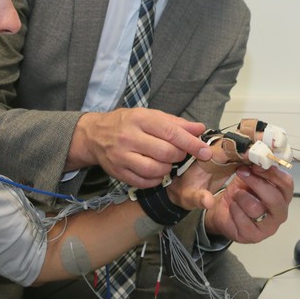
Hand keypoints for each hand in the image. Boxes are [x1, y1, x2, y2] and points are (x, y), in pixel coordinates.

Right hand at [72, 108, 211, 187]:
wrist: (94, 135)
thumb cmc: (127, 123)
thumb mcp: (150, 116)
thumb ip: (176, 123)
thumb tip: (199, 129)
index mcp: (140, 119)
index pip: (171, 133)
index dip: (191, 143)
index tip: (205, 151)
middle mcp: (129, 137)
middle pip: (165, 153)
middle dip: (179, 156)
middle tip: (179, 154)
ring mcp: (121, 156)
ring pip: (155, 170)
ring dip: (168, 169)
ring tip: (166, 162)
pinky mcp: (118, 173)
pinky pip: (144, 182)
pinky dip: (156, 180)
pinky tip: (156, 171)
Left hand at [204, 164, 292, 242]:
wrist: (223, 211)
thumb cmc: (241, 192)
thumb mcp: (248, 175)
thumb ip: (255, 166)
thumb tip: (255, 151)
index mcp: (283, 195)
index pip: (287, 183)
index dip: (272, 173)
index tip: (256, 164)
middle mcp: (280, 212)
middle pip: (275, 198)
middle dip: (257, 183)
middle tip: (242, 172)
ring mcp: (269, 227)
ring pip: (256, 208)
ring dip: (241, 197)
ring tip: (236, 194)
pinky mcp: (254, 237)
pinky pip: (244, 221)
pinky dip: (234, 210)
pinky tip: (232, 206)